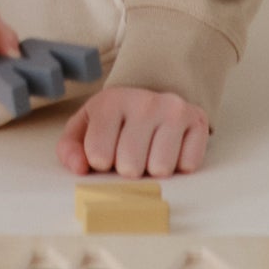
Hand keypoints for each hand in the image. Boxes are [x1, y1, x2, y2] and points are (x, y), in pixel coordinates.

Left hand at [56, 86, 210, 178]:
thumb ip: (70, 149)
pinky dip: (178, 164)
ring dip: (153, 169)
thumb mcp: (86, 128)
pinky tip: (171, 148)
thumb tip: (78, 168)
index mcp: (110, 101)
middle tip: (130, 153)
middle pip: (130, 167)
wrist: (153, 98)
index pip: (98, 156)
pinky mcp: (198, 121)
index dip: (101, 162)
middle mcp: (144, 102)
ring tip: (149, 150)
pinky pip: (187, 165)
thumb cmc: (116, 121)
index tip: (105, 151)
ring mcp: (174, 110)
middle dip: (128, 168)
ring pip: (160, 169)